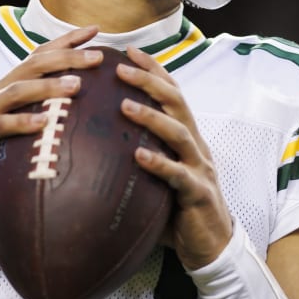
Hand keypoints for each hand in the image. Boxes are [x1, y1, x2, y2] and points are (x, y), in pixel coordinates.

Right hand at [0, 26, 100, 211]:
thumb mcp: (15, 134)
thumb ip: (40, 121)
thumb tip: (81, 122)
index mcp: (6, 89)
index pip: (38, 56)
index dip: (65, 42)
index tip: (94, 30)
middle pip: (33, 66)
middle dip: (66, 57)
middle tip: (98, 56)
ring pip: (18, 90)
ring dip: (49, 86)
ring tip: (77, 85)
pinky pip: (0, 125)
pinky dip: (22, 122)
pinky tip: (44, 123)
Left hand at [117, 47, 234, 269]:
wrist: (211, 247)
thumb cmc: (176, 212)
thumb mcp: (154, 179)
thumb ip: (131, 161)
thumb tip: (87, 150)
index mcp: (186, 138)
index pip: (171, 94)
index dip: (153, 70)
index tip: (128, 51)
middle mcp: (195, 146)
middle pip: (176, 102)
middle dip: (150, 81)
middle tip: (120, 68)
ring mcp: (199, 168)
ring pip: (179, 132)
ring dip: (152, 116)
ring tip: (124, 105)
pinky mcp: (198, 194)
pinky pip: (178, 175)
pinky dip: (159, 164)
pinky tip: (138, 157)